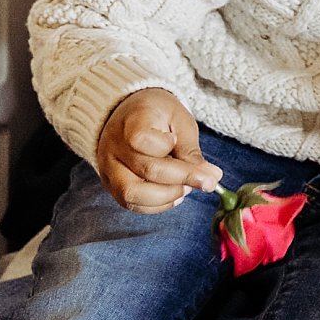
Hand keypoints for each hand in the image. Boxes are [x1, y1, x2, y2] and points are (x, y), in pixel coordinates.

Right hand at [95, 88, 222, 213]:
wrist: (128, 114)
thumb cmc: (158, 115)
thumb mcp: (179, 121)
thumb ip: (191, 151)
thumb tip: (212, 178)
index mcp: (131, 121)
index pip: (141, 139)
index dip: (165, 145)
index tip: (176, 140)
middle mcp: (114, 146)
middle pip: (146, 170)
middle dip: (182, 180)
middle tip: (206, 180)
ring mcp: (108, 168)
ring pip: (132, 195)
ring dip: (167, 197)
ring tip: (187, 188)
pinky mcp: (110, 185)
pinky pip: (131, 204)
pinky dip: (157, 205)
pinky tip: (174, 195)